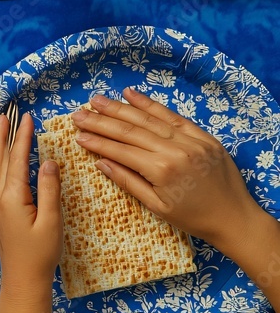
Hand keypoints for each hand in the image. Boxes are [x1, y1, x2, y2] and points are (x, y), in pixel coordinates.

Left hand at [0, 113, 62, 288]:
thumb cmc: (41, 253)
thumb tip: (48, 161)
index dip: (22, 136)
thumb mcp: (51, 221)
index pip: (16, 158)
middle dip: (1, 133)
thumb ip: (49, 189)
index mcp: (11, 196)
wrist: (23, 278)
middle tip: (7, 113)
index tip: (28, 117)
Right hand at [73, 88, 265, 252]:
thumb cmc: (193, 218)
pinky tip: (130, 94)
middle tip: (78, 113)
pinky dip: (150, 104)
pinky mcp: (202, 135)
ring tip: (96, 100)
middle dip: (101, 121)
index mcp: (162, 170)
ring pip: (148, 119)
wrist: (235, 218)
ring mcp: (190, 140)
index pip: (121, 150)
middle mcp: (175, 150)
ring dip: (119, 108)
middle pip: (130, 130)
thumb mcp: (156, 207)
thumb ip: (128, 181)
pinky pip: (172, 115)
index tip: (77, 135)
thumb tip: (101, 161)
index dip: (97, 141)